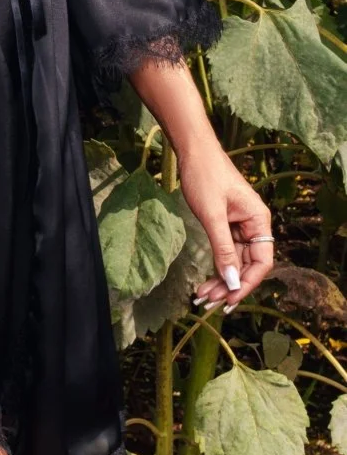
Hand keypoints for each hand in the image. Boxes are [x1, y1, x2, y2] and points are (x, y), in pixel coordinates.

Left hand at [176, 141, 274, 312]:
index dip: (247, 284)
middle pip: (247, 265)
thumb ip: (223, 249)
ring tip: (202, 298)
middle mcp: (253, 225)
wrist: (193, 150)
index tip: (229, 301)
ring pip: (234, 261)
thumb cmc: (205, 176)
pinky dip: (215, 266)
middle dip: (229, 286)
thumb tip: (232, 282)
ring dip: (220, 280)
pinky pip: (224, 251)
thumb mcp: (212, 215)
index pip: (261, 262)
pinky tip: (204, 282)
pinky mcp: (226, 223)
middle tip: (209, 304)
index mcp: (259, 220)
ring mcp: (239, 225)